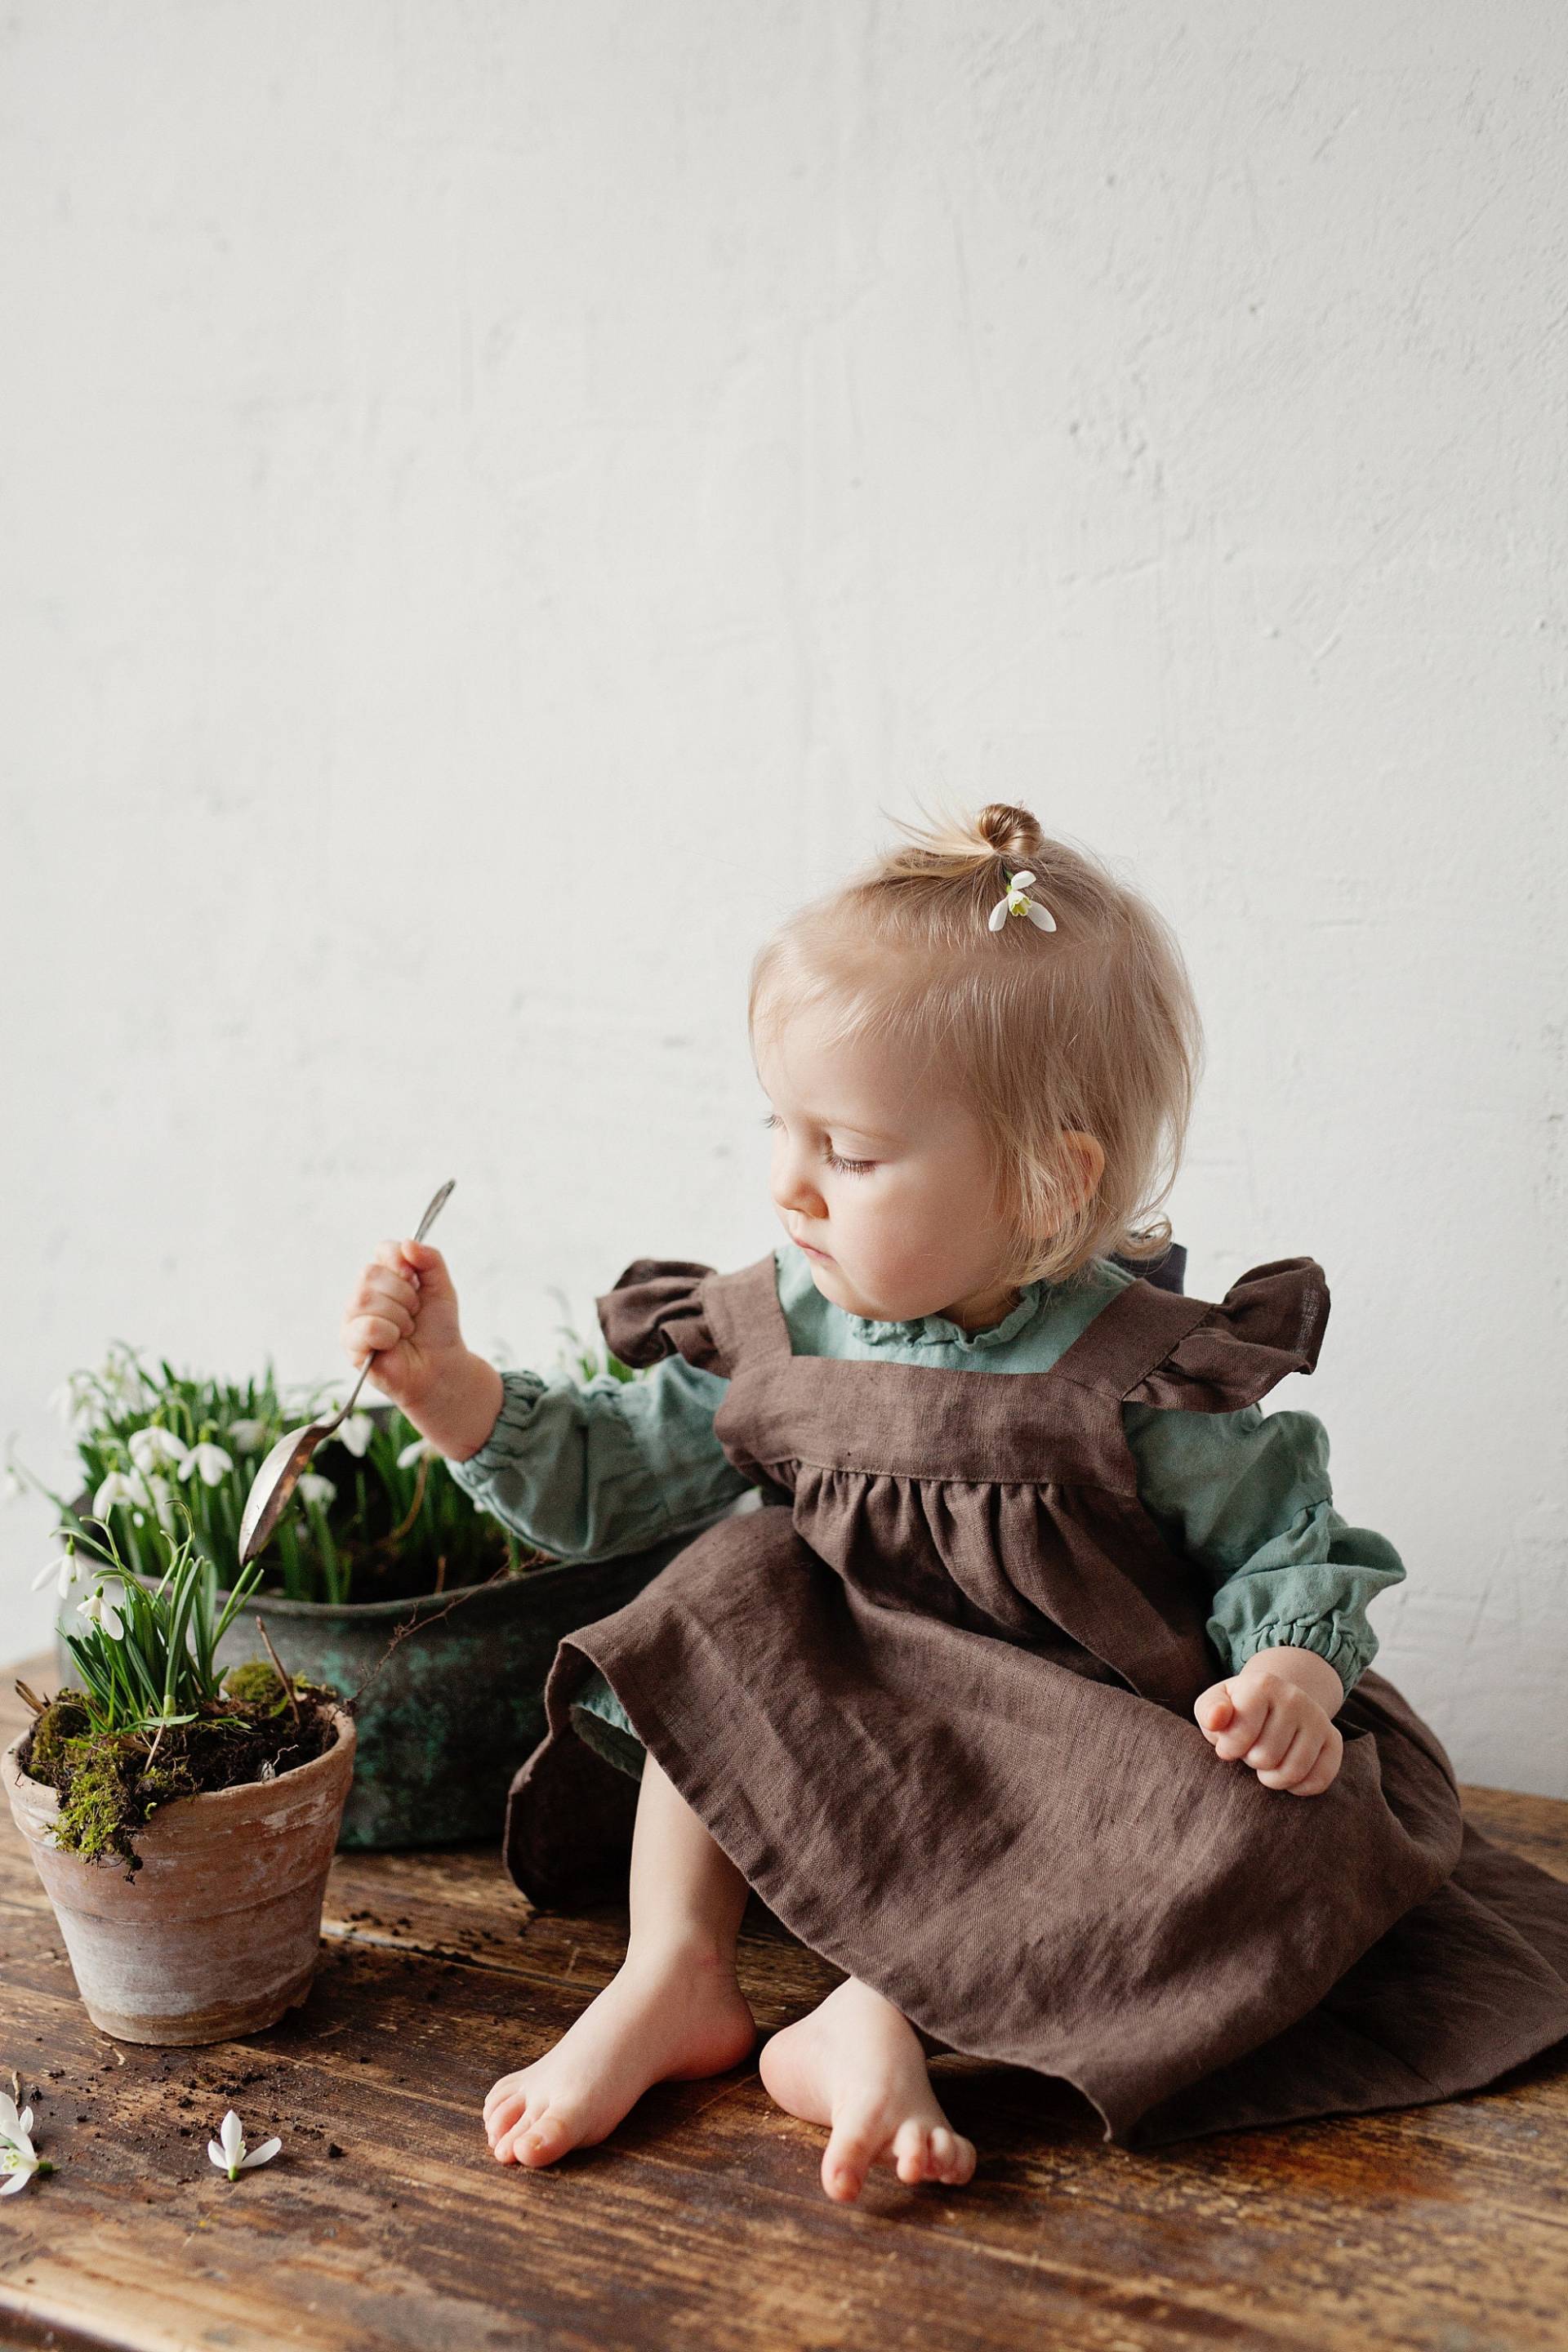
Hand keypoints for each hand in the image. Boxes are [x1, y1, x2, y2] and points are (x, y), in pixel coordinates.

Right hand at [339, 1239, 501, 1458]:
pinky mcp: (351, 1344)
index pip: (382, 1250)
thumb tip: (407, 1243)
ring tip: (406, 1331)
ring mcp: (353, 1319)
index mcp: (384, 1278)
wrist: (442, 1367)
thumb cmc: (437, 1330)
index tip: (416, 1279)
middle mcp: (363, 1295)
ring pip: (366, 1298)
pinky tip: (394, 1344)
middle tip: (414, 1314)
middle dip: (404, 1294)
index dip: (400, 1260)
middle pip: (370, 1273)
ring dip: (399, 1316)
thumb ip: (430, 1260)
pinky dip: (388, 1334)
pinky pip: (366, 1327)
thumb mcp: (441, 1288)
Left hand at [1193, 1646, 1344, 1796]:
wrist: (1274, 1702)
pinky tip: (1286, 1772)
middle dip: (1252, 1761)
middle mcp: (1295, 1697)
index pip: (1240, 1735)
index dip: (1229, 1749)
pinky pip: (1318, 1781)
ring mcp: (1318, 1718)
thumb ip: (1209, 1711)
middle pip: (1265, 1757)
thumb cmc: (1237, 1709)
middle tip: (1252, 1749)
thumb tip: (1215, 1719)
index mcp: (1263, 1684)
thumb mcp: (1214, 1704)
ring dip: (1272, 1778)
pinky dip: (1298, 1787)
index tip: (1228, 1744)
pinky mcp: (1334, 1740)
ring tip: (1266, 1763)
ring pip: (1293, 1772)